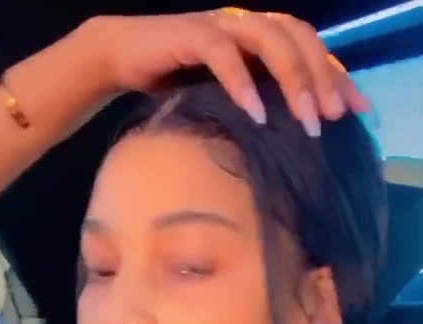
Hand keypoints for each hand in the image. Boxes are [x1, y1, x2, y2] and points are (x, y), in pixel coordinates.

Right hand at [86, 9, 368, 133]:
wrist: (121, 59)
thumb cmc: (175, 84)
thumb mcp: (226, 99)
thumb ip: (256, 105)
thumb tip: (291, 143)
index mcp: (261, 36)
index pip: (311, 49)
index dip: (337, 76)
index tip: (359, 111)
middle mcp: (247, 23)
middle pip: (299, 39)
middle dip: (322, 78)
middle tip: (333, 118)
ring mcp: (221, 25)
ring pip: (270, 39)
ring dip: (293, 79)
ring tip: (305, 118)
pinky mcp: (192, 34)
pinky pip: (223, 54)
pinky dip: (242, 83)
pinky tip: (255, 113)